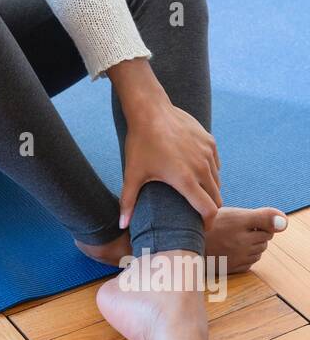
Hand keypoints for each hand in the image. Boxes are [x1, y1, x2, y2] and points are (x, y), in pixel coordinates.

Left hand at [120, 101, 221, 229]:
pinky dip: (210, 173)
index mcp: (185, 179)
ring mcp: (208, 153)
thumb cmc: (140, 143)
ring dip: (210, 191)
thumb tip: (121, 225)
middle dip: (209, 210)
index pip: (209, 210)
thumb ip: (128, 203)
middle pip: (216, 198)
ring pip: (217, 181)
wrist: (150, 110)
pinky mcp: (210, 141)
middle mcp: (202, 167)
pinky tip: (196, 174)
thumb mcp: (132, 174)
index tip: (201, 229)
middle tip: (197, 215)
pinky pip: (216, 164)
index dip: (207, 224)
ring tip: (196, 196)